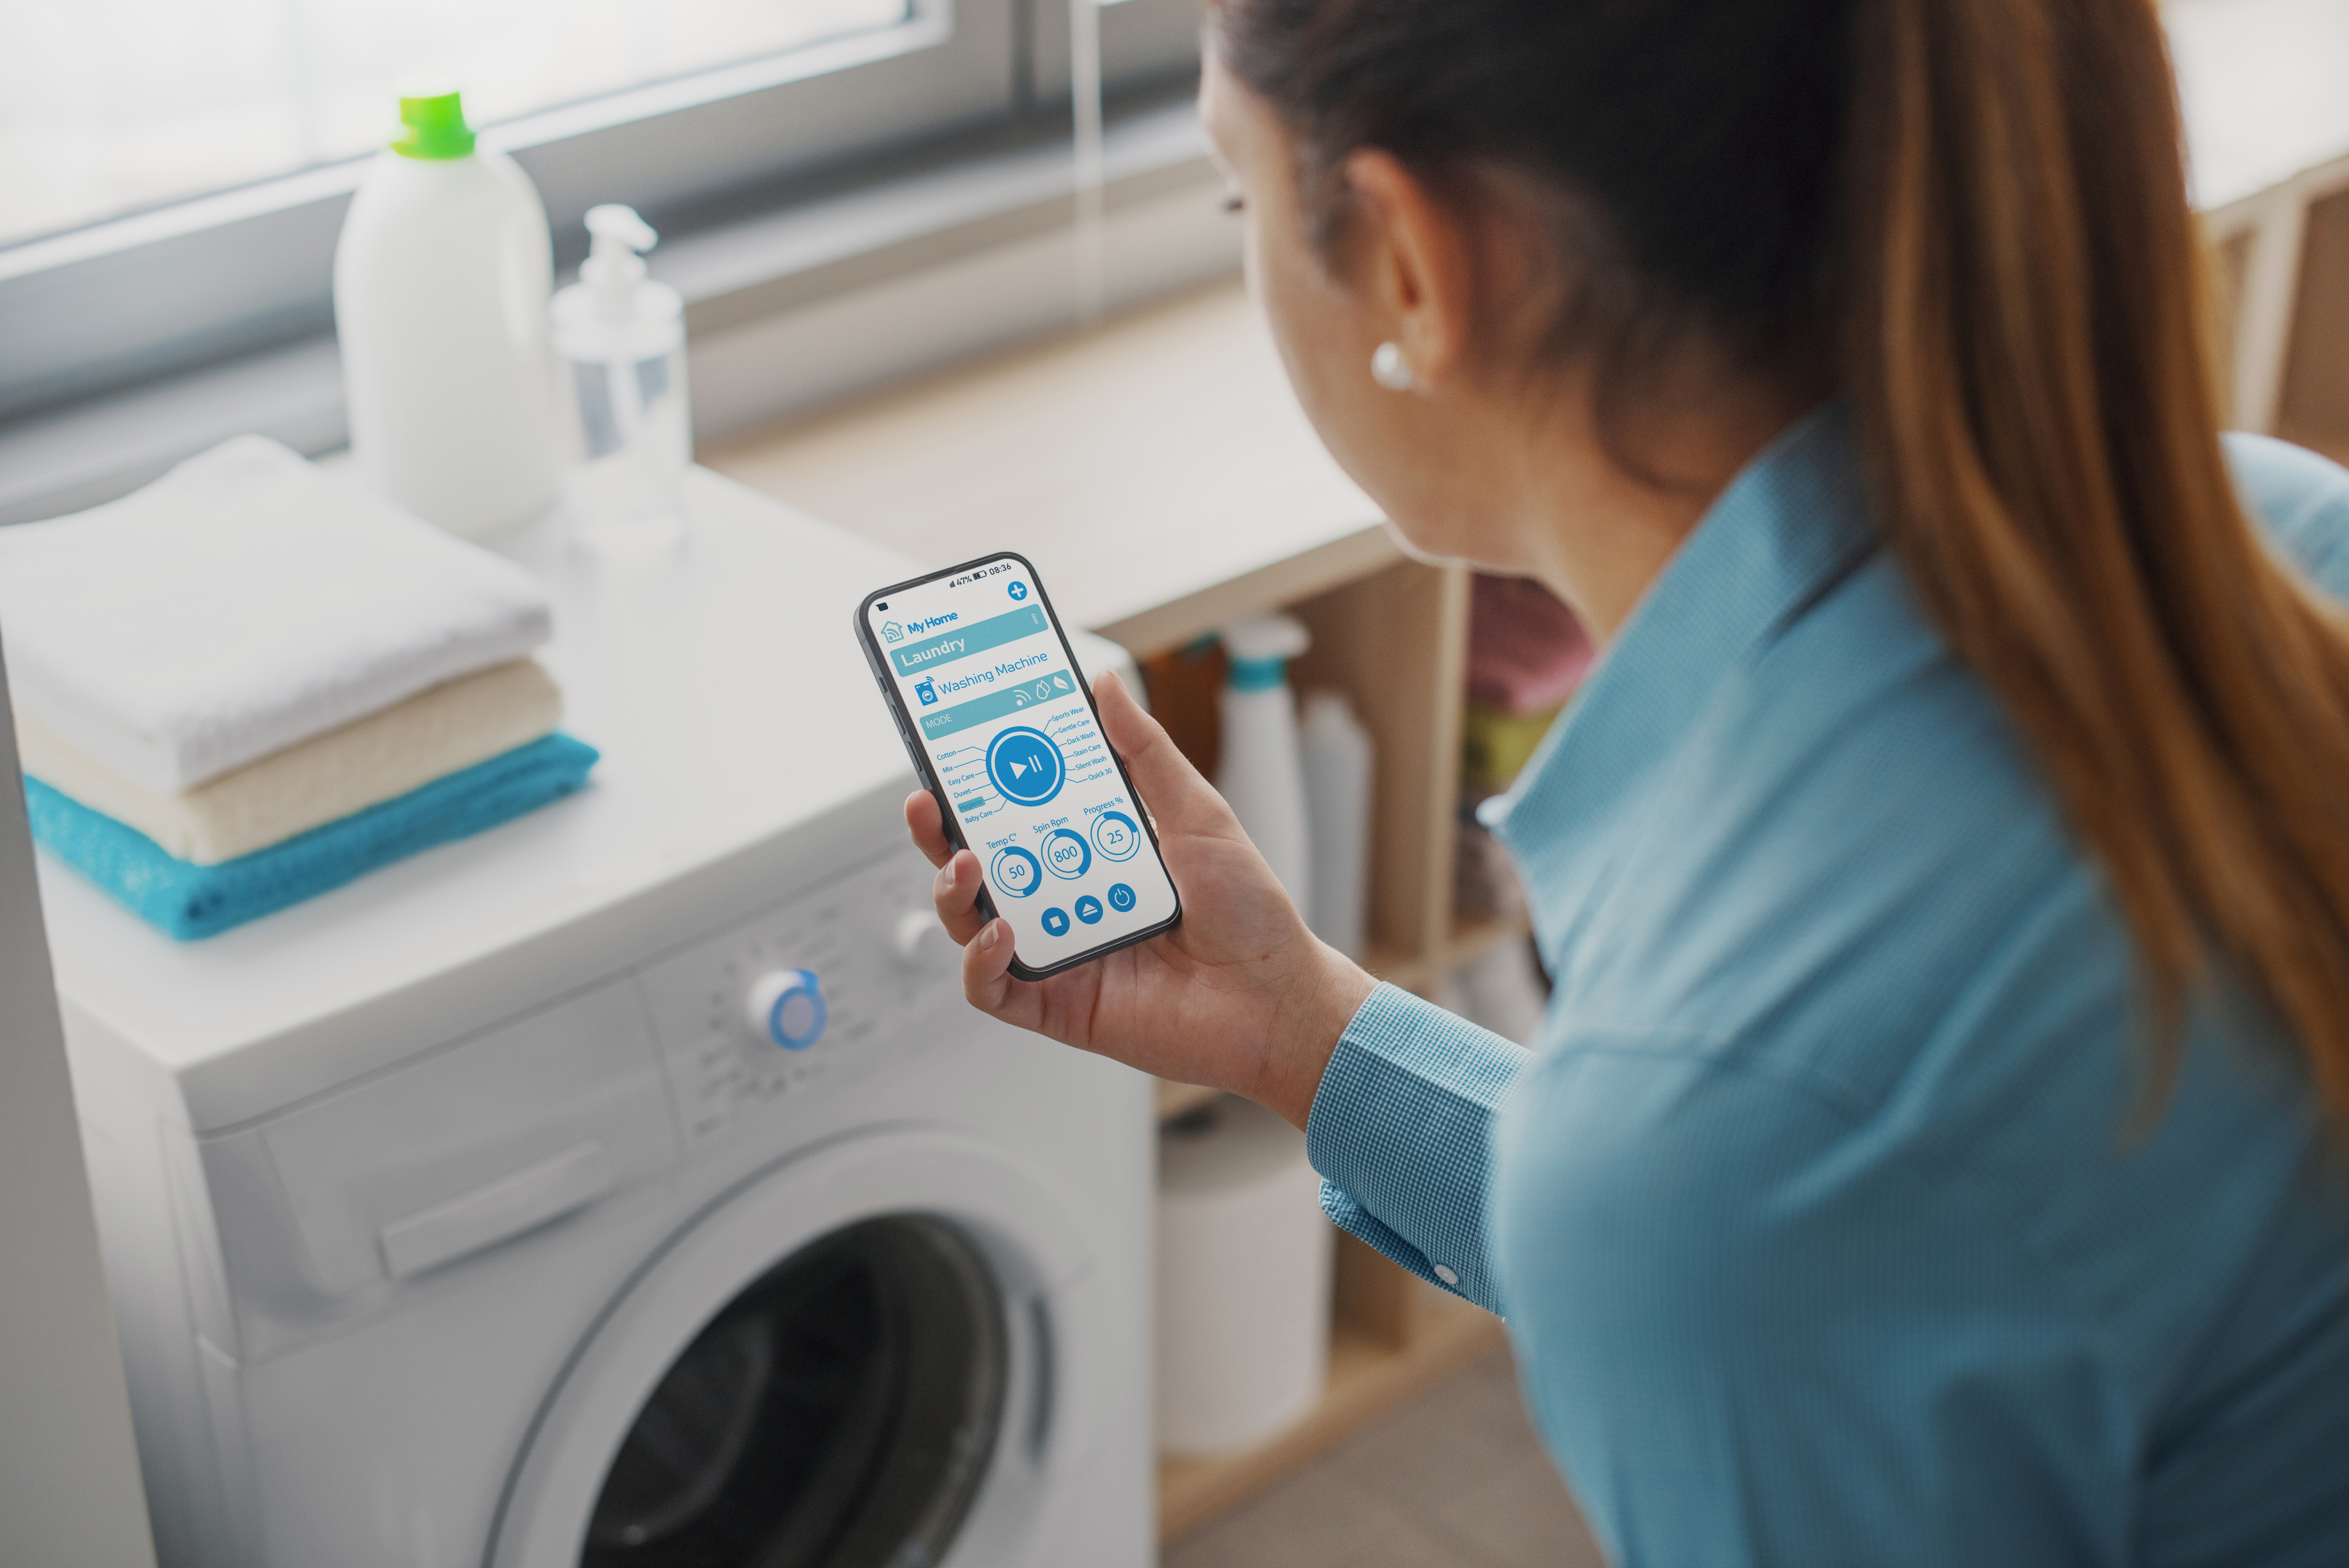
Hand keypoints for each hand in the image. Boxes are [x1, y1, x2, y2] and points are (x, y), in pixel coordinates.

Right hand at [905, 670, 1375, 1129]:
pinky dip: (981, 961)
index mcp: (1090, 852)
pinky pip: (992, 988)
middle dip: (940, 831)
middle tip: (930, 799)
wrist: (1278, 998)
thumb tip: (1105, 686)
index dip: (974, 782)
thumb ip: (1144, 752)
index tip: (949, 744)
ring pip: (970, 922)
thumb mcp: (1198, 813)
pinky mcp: (1057, 1007)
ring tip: (966, 863)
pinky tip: (1001, 933)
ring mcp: (1057, 953)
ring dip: (953, 890)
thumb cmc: (1250, 914)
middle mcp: (1064, 901)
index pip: (1014, 812)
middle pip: (976, 864)